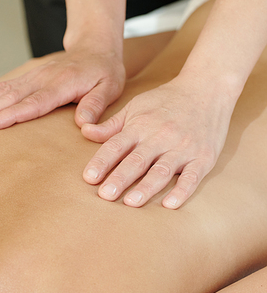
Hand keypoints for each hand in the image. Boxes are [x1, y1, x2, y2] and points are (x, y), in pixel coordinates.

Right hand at [0, 48, 125, 129]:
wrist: (95, 47)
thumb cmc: (104, 72)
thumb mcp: (109, 88)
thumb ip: (95, 105)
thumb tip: (83, 125)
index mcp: (62, 84)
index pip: (34, 103)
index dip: (12, 114)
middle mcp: (43, 79)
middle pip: (11, 97)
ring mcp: (33, 76)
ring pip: (3, 90)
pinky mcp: (27, 77)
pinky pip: (3, 85)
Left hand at [81, 76, 234, 207]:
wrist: (207, 88)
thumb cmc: (167, 100)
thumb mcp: (136, 107)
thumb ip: (111, 125)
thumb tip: (84, 132)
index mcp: (141, 126)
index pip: (117, 146)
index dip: (102, 161)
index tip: (89, 177)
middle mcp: (161, 137)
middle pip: (137, 160)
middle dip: (120, 178)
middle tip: (105, 195)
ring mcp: (183, 147)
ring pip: (162, 170)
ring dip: (146, 187)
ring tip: (131, 203)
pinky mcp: (203, 157)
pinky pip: (193, 177)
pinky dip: (182, 191)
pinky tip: (170, 204)